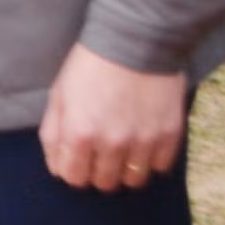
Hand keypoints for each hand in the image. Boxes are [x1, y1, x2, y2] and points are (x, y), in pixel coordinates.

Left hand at [39, 45, 188, 191]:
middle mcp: (113, 144)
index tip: (76, 158)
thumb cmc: (90, 66)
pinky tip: (143, 142)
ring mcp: (144, 142)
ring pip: (133, 180)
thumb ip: (54, 134)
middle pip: (104, 183)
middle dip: (97, 171)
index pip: (73, 177)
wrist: (136, 42)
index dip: (72, 170)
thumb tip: (58, 167)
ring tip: (122, 149)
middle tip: (99, 153)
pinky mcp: (170, 136)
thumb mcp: (59, 95)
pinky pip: (160, 167)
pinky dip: (151, 160)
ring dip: (125, 169)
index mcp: (80, 134)